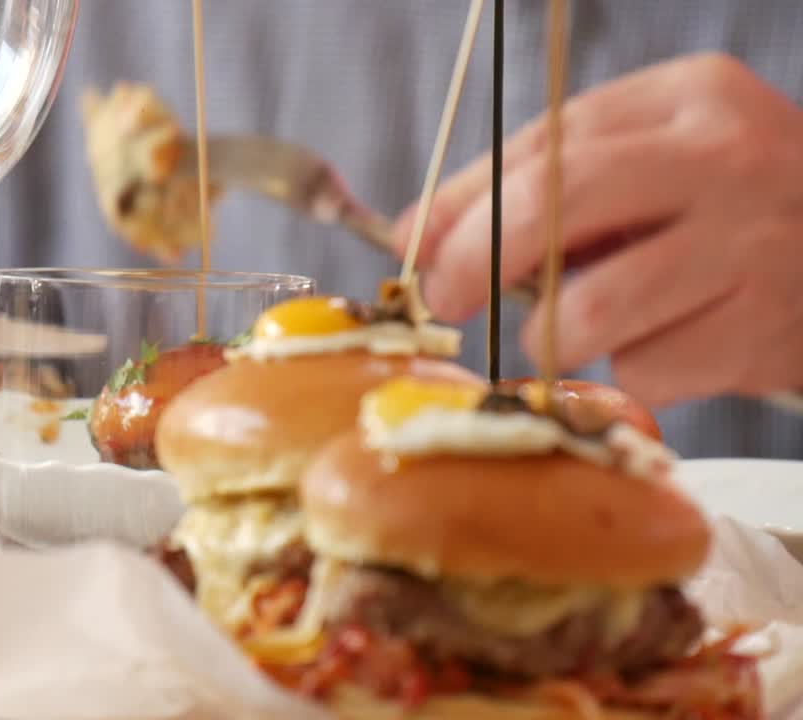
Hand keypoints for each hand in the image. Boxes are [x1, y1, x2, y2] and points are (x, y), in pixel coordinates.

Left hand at [395, 53, 802, 407]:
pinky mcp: (761, 329)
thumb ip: (549, 183)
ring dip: (553, 336)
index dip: (461, 204)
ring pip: (589, 310)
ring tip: (574, 330)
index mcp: (689, 97)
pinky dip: (634, 369)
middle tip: (447, 301)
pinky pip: (645, 367)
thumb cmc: (730, 216)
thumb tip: (423, 231)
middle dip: (475, 261)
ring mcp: (750, 244)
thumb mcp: (658, 167)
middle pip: (554, 202)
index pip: (543, 144)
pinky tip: (671, 342)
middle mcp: (724, 158)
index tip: (418, 250)